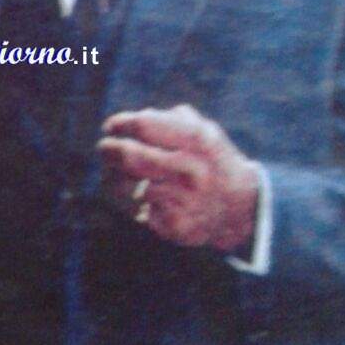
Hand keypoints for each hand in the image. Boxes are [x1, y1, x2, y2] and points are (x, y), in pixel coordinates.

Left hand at [97, 104, 259, 253]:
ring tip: (115, 173)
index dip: (120, 124)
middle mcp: (190, 169)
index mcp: (196, 140)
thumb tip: (130, 121)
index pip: (143, 125)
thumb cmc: (210, 160)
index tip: (111, 127)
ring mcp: (182, 199)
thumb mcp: (204, 130)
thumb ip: (170, 119)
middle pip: (128, 155)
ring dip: (113, 178)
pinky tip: (139, 197)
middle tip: (104, 148)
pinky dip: (131, 202)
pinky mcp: (174, 225)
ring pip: (126, 185)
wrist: (240, 208)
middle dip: (108, 150)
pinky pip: (136, 209)